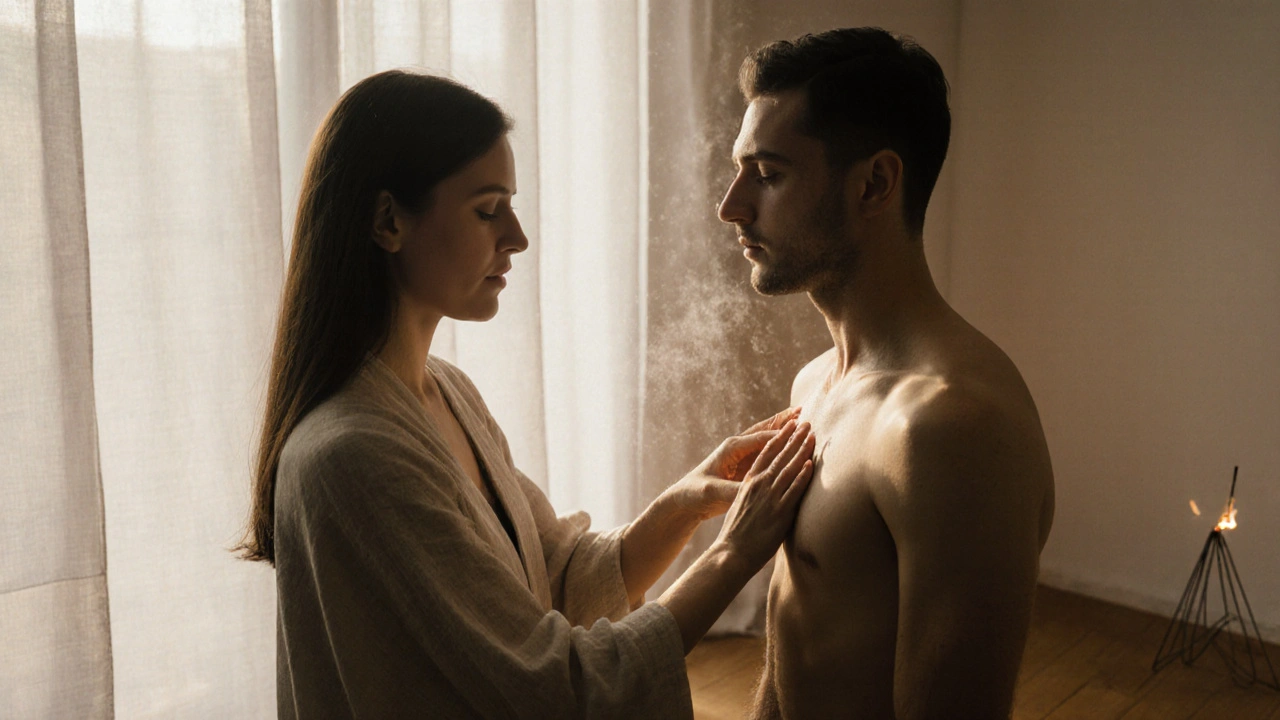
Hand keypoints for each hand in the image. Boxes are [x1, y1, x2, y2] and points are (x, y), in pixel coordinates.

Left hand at [669, 407, 802, 520]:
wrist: (686, 499)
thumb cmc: (697, 493)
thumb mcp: (714, 492)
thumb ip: (734, 490)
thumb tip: (752, 490)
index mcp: (731, 449)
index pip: (762, 439)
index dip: (782, 436)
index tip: (800, 433)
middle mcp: (738, 447)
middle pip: (765, 430)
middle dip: (784, 421)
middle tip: (804, 411)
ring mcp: (742, 454)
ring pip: (767, 436)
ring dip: (783, 427)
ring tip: (801, 416)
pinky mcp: (745, 463)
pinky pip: (766, 450)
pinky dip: (780, 442)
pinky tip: (792, 440)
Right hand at [714, 419, 814, 570]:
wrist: (732, 552)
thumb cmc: (736, 534)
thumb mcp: (741, 506)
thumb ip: (755, 494)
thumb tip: (768, 491)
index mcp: (748, 482)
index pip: (766, 452)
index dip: (779, 437)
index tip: (789, 425)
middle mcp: (758, 485)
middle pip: (780, 455)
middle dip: (794, 437)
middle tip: (806, 422)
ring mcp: (770, 497)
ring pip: (789, 468)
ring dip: (802, 450)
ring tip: (813, 435)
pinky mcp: (780, 512)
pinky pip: (794, 490)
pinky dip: (803, 476)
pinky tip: (811, 464)